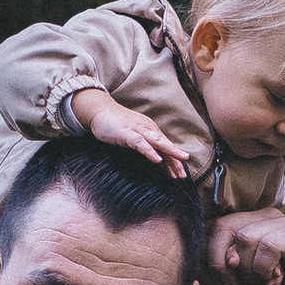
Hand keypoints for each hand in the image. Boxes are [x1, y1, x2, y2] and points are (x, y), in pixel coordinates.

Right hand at [69, 84, 197, 178]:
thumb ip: (143, 145)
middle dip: (176, 158)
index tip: (181, 174)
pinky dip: (149, 151)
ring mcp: (137, 130)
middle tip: (183, 174)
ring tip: (179, 161)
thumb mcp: (133, 135)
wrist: (100, 110)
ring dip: (169, 152)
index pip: (165, 147)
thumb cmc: (116, 124)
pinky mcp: (127, 133)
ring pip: (157, 141)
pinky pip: (140, 143)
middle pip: (165, 145)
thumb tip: (153, 159)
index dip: (174, 160)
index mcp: (150, 131)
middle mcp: (147, 129)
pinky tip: (157, 159)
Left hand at [205, 211, 284, 284]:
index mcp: (246, 224)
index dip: (209, 260)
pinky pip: (268, 245)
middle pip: (222, 227)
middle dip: (225, 267)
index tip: (227, 284)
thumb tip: (196, 250)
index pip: (209, 227)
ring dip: (250, 274)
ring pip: (245, 238)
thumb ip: (208, 270)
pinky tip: (277, 281)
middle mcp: (264, 217)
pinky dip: (266, 271)